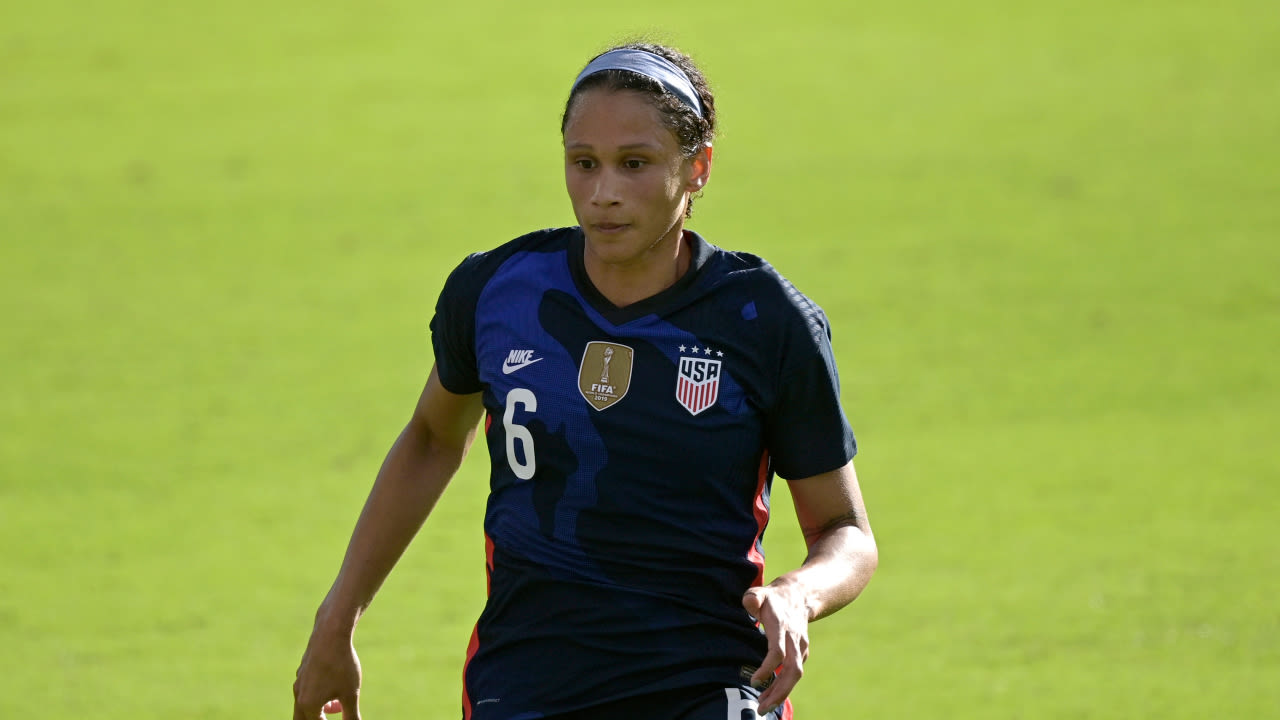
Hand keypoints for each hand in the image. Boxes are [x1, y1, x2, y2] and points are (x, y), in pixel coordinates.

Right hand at [293, 622, 361, 719]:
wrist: (330, 634)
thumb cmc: (341, 665)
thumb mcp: (350, 693)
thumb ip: (351, 715)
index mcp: (308, 705)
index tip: (341, 716)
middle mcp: (299, 695)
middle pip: (302, 719)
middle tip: (329, 715)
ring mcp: (299, 681)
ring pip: (304, 704)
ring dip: (319, 709)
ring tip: (337, 705)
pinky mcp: (303, 670)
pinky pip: (307, 689)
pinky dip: (318, 695)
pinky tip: (332, 686)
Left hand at [742, 580, 810, 715]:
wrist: (798, 596)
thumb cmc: (772, 598)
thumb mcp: (760, 592)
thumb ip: (753, 598)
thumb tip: (750, 603)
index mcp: (781, 626)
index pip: (777, 651)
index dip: (767, 668)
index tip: (754, 682)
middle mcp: (793, 639)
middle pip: (792, 670)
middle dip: (779, 691)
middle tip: (761, 708)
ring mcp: (800, 646)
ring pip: (795, 674)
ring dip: (781, 693)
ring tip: (764, 706)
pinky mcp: (802, 652)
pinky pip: (794, 672)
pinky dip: (784, 685)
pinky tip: (770, 695)